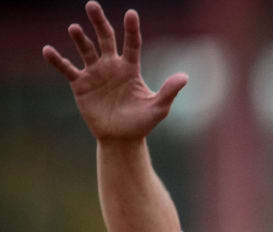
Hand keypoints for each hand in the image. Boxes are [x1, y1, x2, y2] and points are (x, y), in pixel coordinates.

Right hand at [41, 1, 187, 143]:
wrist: (121, 138)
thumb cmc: (142, 123)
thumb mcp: (158, 108)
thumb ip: (169, 91)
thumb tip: (185, 76)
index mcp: (131, 68)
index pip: (132, 44)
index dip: (132, 29)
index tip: (132, 13)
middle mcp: (112, 66)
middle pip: (105, 39)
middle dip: (99, 22)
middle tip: (92, 5)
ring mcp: (94, 73)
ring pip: (86, 50)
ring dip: (80, 39)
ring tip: (74, 27)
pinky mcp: (80, 84)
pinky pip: (67, 69)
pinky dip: (57, 60)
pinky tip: (48, 50)